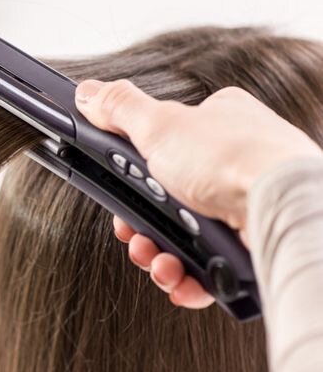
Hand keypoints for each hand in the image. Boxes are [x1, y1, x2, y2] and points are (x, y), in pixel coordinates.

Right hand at [74, 80, 322, 306]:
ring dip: (159, 255)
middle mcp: (231, 164)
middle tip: (133, 236)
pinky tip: (181, 278)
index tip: (117, 194)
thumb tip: (89, 93)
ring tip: (158, 261)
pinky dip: (188, 277)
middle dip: (142, 226)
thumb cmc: (233, 158)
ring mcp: (241, 206)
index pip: (160, 149)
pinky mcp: (249, 246)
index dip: (132, 177)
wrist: (282, 209)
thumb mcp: (160, 123)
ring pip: (183, 238)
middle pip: (165, 201)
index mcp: (215, 125)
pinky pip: (208, 268)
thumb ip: (120, 108)